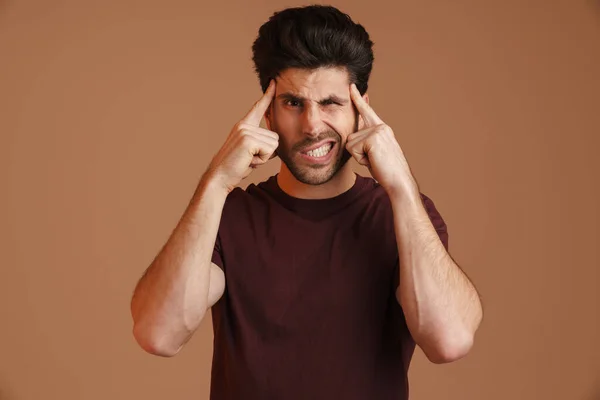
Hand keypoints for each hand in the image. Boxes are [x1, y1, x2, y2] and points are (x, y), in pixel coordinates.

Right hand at [207, 80, 278, 192]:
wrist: (219, 177)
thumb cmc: (236, 167)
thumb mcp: (250, 152)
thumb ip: (261, 143)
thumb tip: (276, 140)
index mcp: (244, 125)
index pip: (258, 107)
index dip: (268, 95)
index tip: (274, 82)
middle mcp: (244, 125)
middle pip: (275, 136)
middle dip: (267, 152)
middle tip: (250, 158)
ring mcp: (245, 131)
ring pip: (274, 144)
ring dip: (264, 157)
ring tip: (248, 159)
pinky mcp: (248, 139)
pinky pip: (270, 150)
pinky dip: (262, 160)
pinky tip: (248, 161)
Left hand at [346, 83, 418, 197]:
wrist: (399, 180)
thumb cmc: (387, 171)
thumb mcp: (375, 153)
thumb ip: (366, 142)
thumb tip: (352, 137)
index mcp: (382, 129)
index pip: (367, 112)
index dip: (358, 99)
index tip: (351, 86)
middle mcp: (380, 127)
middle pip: (351, 136)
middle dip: (357, 152)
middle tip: (373, 160)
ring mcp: (377, 131)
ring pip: (350, 143)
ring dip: (358, 156)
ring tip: (374, 161)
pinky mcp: (373, 138)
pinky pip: (352, 149)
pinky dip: (360, 159)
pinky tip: (373, 161)